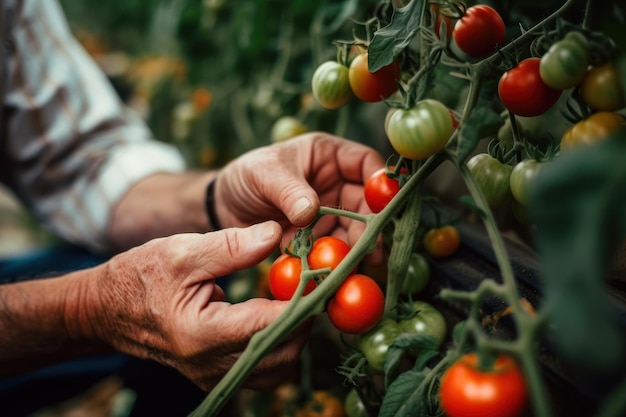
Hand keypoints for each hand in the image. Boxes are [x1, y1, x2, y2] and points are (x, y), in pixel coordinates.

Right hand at [84, 221, 308, 390]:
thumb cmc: (142, 276)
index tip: (321, 277)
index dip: (303, 301)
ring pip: (279, 368)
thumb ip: (230, 245)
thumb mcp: (182, 251)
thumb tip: (275, 234)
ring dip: (296, 335)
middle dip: (305, 319)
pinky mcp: (218, 376)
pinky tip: (278, 315)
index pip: (271, 324)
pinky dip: (280, 345)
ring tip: (296, 299)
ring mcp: (215, 376)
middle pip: (283, 352)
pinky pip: (264, 370)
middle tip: (312, 286)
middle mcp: (211, 365)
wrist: (109, 311)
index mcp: (202, 333)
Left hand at [214, 133, 384, 257]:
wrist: (222, 207)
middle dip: (369, 226)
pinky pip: (333, 247)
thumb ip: (288, 191)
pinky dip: (334, 260)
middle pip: (365, 203)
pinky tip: (333, 273)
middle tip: (370, 250)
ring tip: (352, 266)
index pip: (365, 164)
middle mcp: (334, 182)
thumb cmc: (245, 176)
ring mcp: (328, 210)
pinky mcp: (318, 235)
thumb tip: (311, 210)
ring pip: (353, 229)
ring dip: (354, 248)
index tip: (384, 208)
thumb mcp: (263, 174)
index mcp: (328, 155)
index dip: (379, 184)